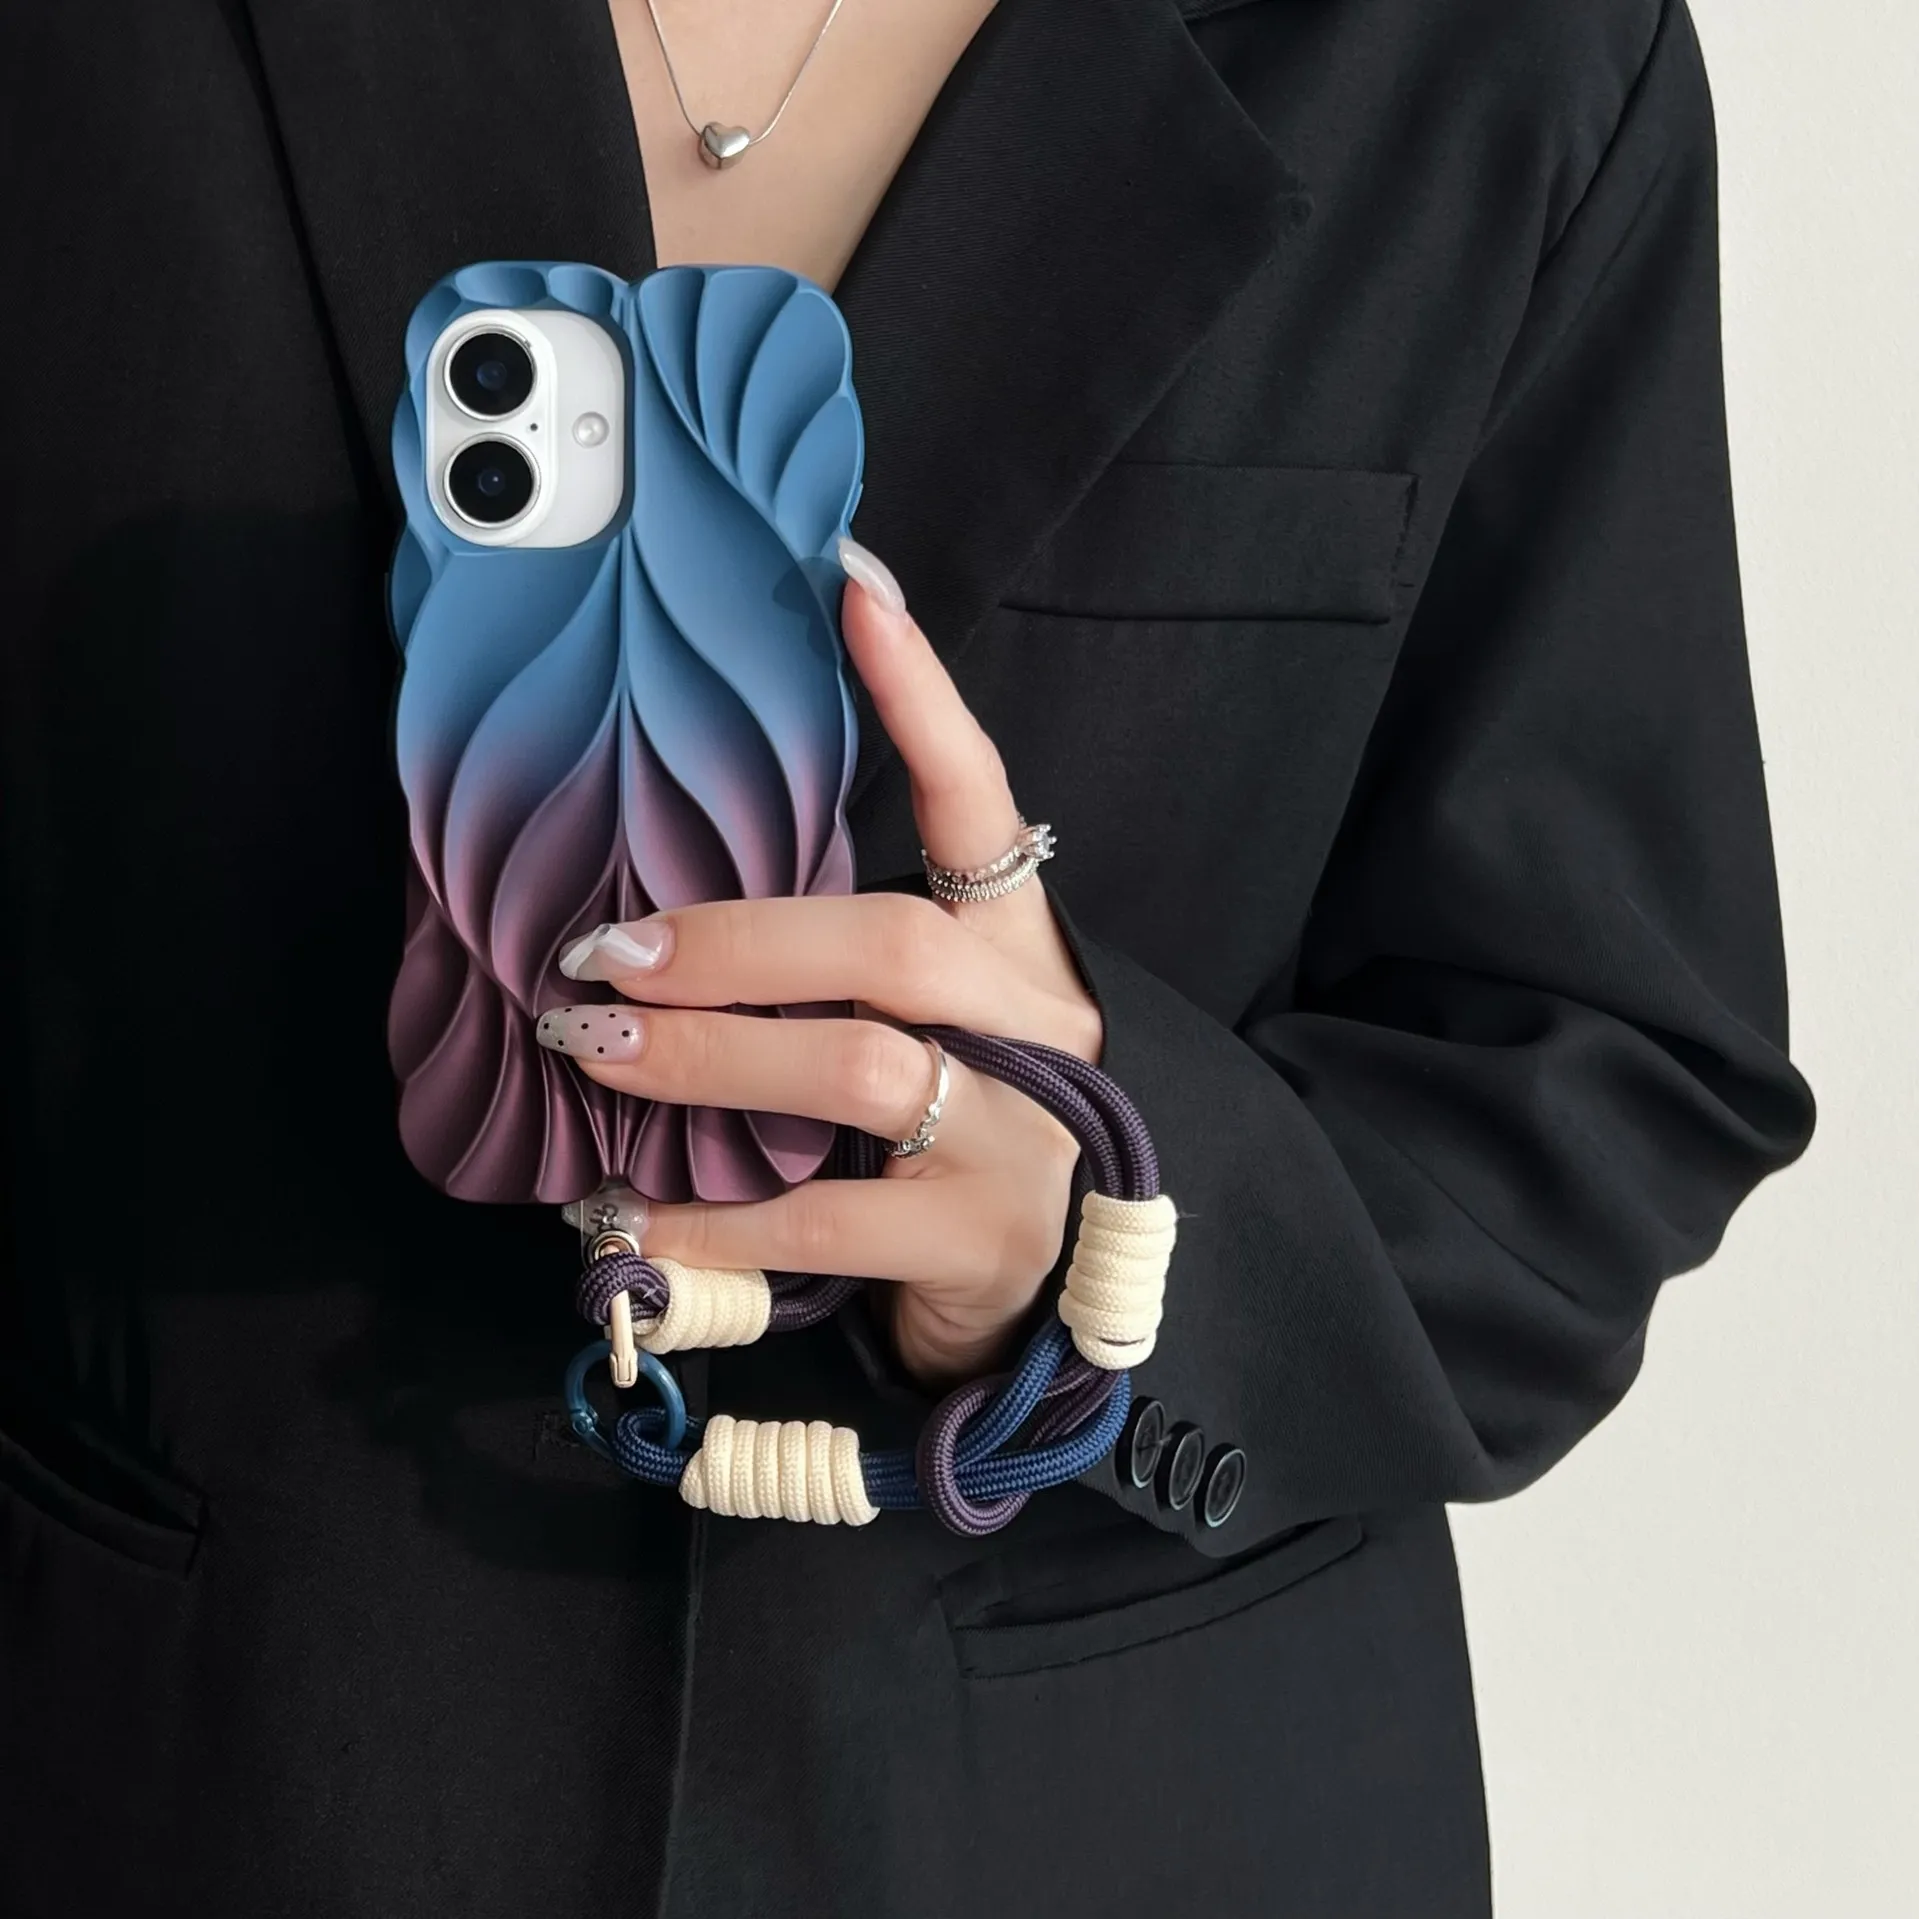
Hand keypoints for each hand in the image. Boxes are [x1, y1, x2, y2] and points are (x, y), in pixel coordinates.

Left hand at [543, 540, 1101, 1385]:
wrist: (1054, 1285)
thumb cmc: (961, 1122)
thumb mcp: (933, 1021)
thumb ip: (843, 960)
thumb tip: (668, 907)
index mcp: (1020, 949)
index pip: (982, 805)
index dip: (924, 701)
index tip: (854, 592)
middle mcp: (1038, 1028)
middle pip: (894, 945)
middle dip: (736, 941)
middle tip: (605, 952)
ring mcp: (1021, 1139)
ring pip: (860, 1070)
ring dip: (707, 1057)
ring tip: (593, 1047)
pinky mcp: (979, 1243)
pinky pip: (826, 1219)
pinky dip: (711, 1217)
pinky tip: (629, 1212)